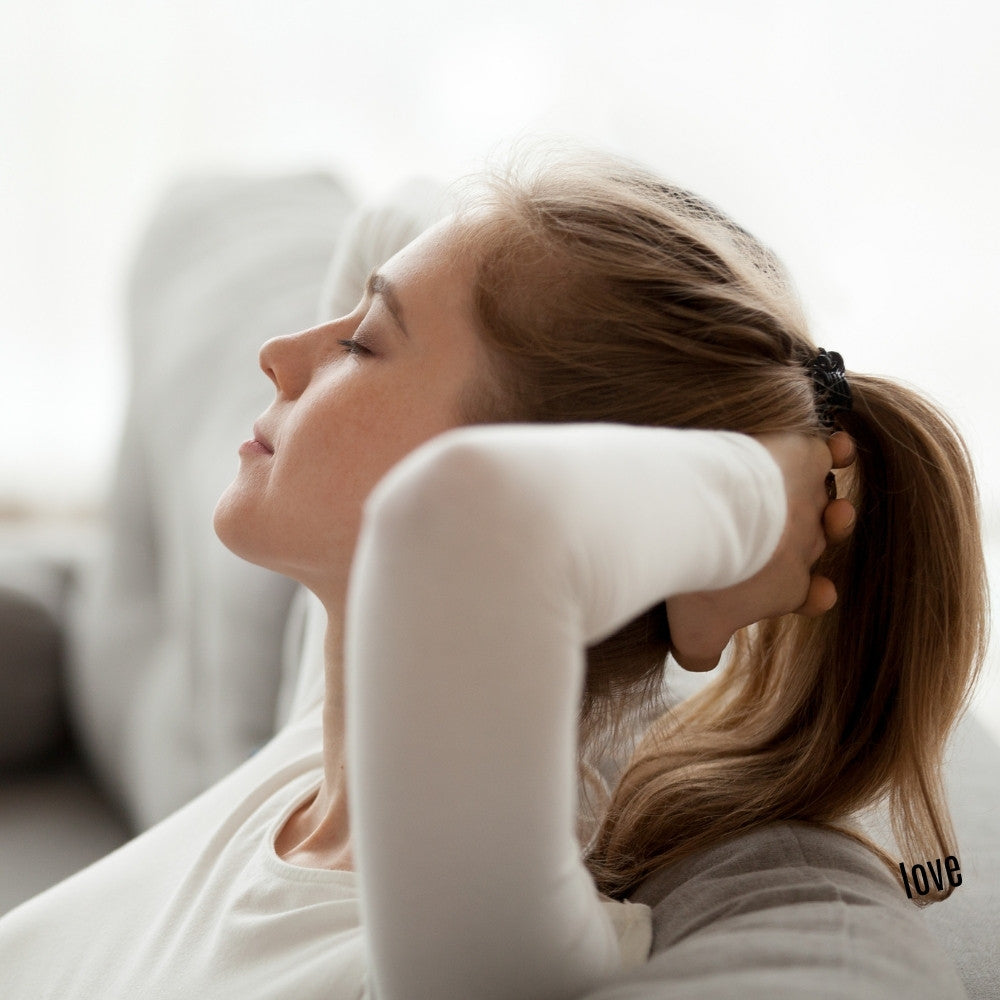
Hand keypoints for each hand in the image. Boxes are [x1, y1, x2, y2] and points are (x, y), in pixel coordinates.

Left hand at [666, 431, 856, 671]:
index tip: (817, 594)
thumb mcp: (694, 633)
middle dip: (808, 542)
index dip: (811, 595)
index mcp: (787, 587)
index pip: (808, 592)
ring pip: (826, 501)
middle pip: (813, 542)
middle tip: (789, 540)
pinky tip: (834, 446)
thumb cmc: (702, 578)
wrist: (709, 519)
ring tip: (827, 502)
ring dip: (828, 502)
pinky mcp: (803, 458)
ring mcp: (807, 501)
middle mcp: (805, 544)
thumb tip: (697, 662)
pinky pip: (827, 452)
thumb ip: (699, 652)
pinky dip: (833, 449)